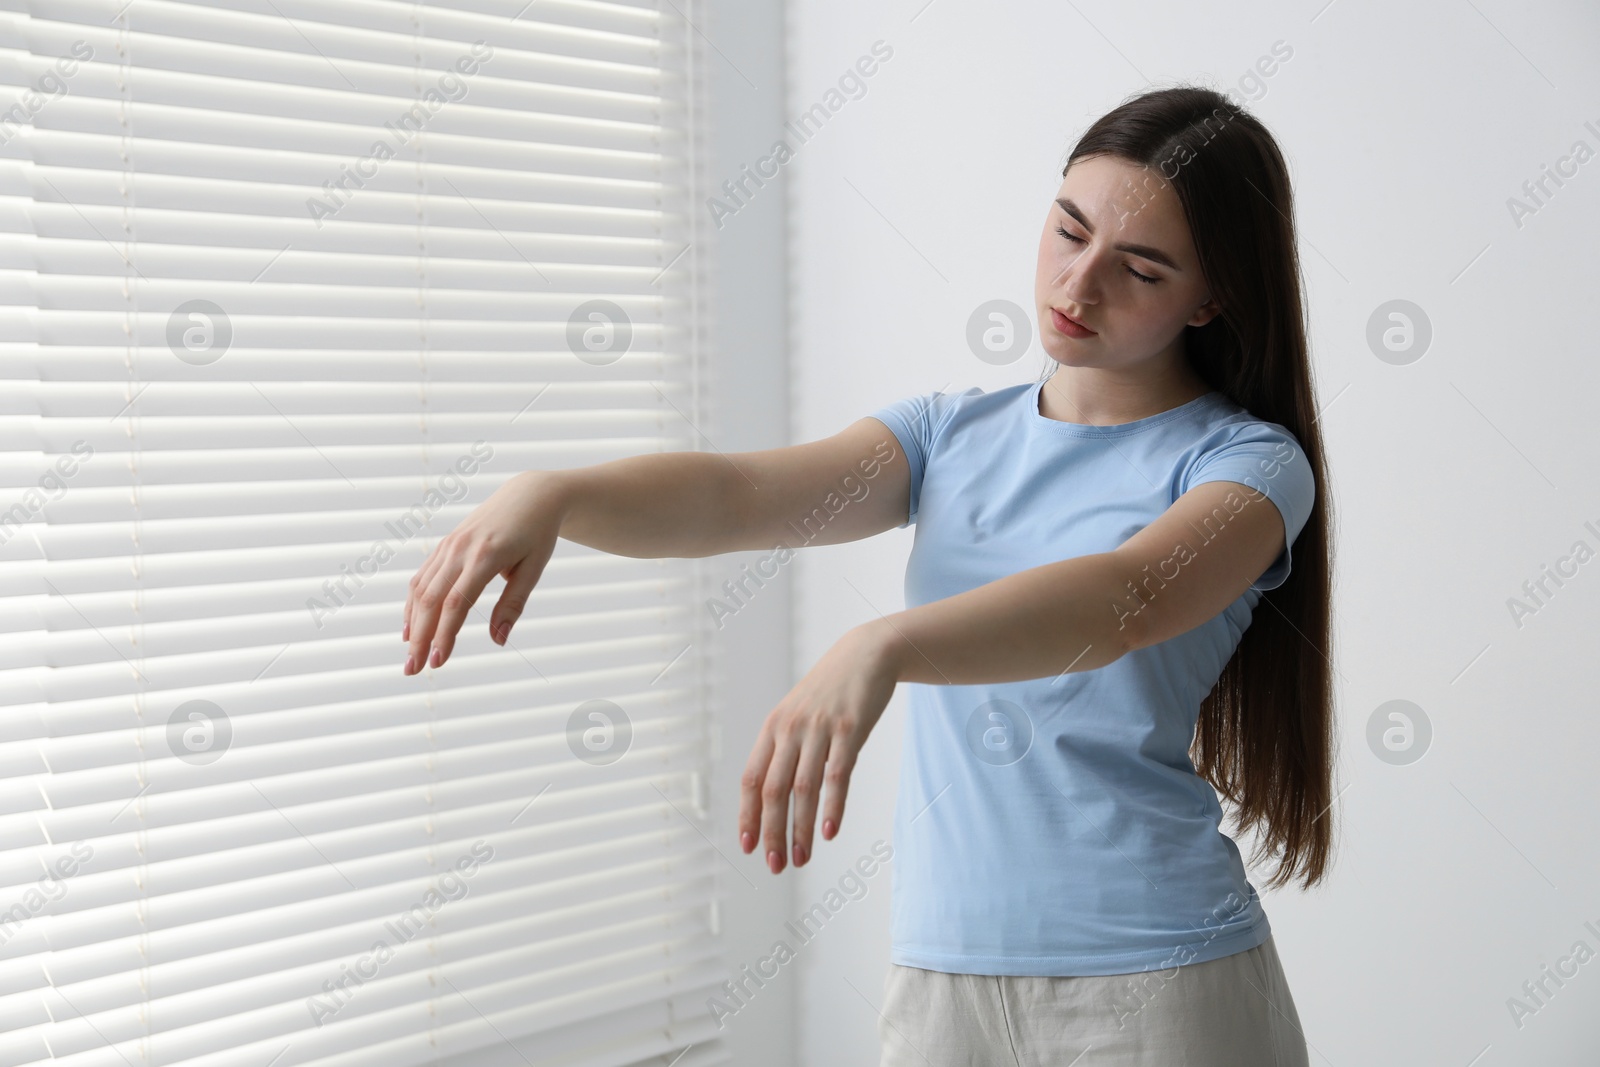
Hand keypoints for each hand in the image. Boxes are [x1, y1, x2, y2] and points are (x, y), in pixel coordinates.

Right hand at [402, 471, 565, 673]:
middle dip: (420, 638)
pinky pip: (422, 577)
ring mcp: (449, 545)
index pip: (456, 604)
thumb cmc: (537, 534)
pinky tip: (411, 626)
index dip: (444, 635)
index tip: (439, 662)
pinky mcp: (445, 545)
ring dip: (412, 624)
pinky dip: (413, 603)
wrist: (530, 495)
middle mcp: (460, 550)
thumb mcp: (534, 569)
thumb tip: (498, 640)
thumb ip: (513, 604)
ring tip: (410, 654)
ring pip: (421, 589)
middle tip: (413, 669)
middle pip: (431, 600)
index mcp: (485, 556)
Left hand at [738, 622, 899, 872]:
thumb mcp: (798, 714)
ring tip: (802, 859)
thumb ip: (785, 748)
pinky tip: (830, 831)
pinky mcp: (850, 729)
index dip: (749, 815)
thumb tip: (773, 795)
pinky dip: (832, 806)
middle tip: (776, 865)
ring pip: (804, 788)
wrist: (866, 654)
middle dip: (772, 832)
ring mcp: (820, 729)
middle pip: (775, 790)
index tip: (749, 847)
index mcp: (773, 728)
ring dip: (801, 829)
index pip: (752, 779)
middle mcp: (791, 729)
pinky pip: (837, 774)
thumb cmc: (830, 692)